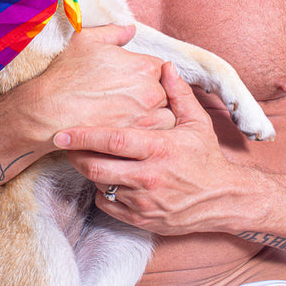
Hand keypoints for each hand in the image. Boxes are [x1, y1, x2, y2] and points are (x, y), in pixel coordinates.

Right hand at [28, 24, 175, 139]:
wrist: (49, 110)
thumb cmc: (66, 74)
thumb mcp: (87, 40)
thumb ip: (115, 32)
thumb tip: (131, 29)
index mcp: (145, 66)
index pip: (162, 70)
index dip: (148, 76)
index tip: (134, 82)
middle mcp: (151, 91)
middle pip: (167, 95)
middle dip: (154, 97)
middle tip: (133, 101)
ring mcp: (146, 118)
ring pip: (166, 119)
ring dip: (155, 118)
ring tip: (135, 119)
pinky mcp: (136, 140)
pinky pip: (154, 139)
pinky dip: (147, 137)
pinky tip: (131, 134)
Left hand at [54, 62, 247, 234]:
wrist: (224, 200)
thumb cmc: (207, 157)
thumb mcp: (197, 122)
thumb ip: (178, 93)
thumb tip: (166, 65)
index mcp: (160, 148)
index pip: (113, 141)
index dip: (83, 136)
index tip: (61, 132)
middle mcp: (149, 176)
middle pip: (97, 167)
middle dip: (75, 156)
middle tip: (64, 145)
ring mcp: (144, 201)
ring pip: (100, 185)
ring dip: (89, 171)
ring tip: (86, 157)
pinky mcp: (141, 219)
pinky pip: (108, 205)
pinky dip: (101, 191)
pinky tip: (107, 179)